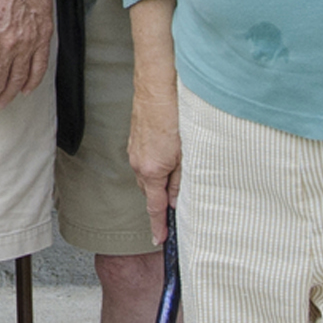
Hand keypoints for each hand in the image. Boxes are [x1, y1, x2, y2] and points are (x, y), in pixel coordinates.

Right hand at [129, 92, 182, 243]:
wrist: (157, 83)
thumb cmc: (173, 112)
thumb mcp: (187, 152)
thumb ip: (182, 179)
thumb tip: (176, 199)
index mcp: (151, 170)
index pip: (154, 207)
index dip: (158, 226)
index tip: (159, 240)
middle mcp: (139, 163)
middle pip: (151, 192)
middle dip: (162, 199)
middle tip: (179, 204)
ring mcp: (134, 150)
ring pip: (149, 175)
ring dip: (161, 179)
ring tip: (179, 173)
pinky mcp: (136, 139)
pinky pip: (146, 161)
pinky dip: (156, 165)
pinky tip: (170, 154)